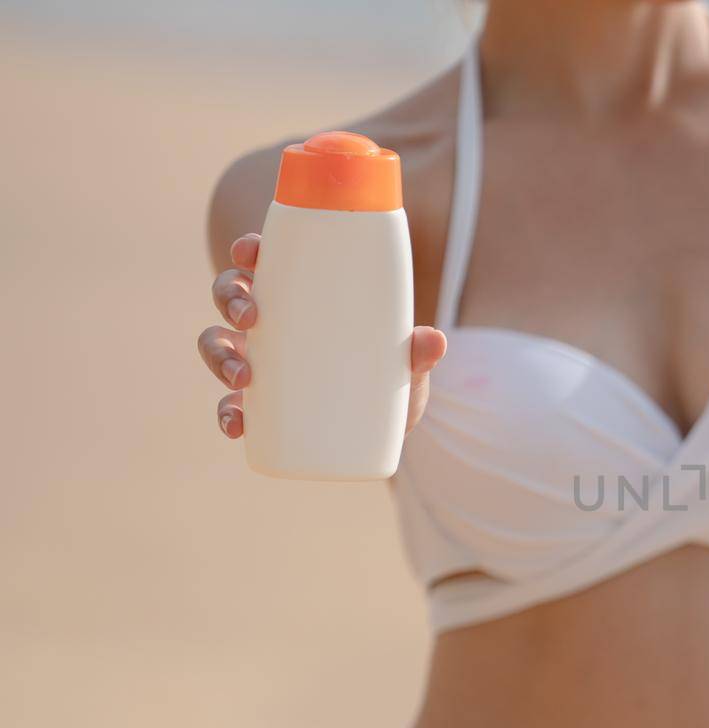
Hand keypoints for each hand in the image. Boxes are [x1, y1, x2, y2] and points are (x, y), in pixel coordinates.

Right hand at [197, 233, 446, 438]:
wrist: (384, 437)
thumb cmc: (391, 385)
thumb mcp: (406, 369)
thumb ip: (417, 355)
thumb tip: (433, 341)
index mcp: (301, 300)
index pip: (266, 263)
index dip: (248, 250)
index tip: (249, 252)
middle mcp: (270, 327)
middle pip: (229, 294)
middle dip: (229, 298)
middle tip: (250, 316)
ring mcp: (257, 365)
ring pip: (217, 345)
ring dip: (219, 356)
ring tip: (243, 376)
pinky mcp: (257, 408)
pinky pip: (228, 407)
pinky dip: (227, 415)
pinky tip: (236, 425)